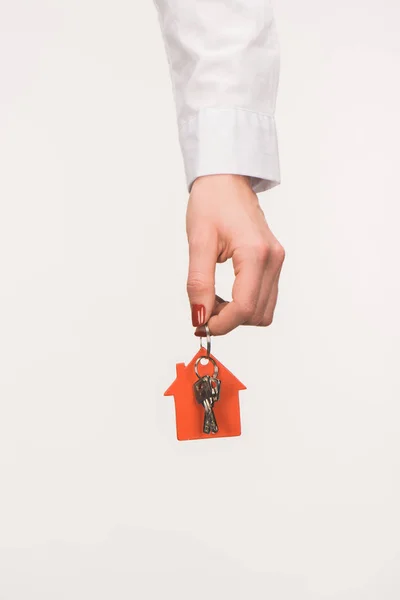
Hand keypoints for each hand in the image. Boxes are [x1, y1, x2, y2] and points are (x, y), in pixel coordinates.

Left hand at [186, 174, 284, 335]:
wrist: (226, 180)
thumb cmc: (211, 203)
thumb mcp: (198, 242)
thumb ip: (199, 283)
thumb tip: (199, 316)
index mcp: (255, 253)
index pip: (244, 307)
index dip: (221, 324)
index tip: (200, 324)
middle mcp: (273, 259)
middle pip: (256, 314)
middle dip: (228, 320)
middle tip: (202, 310)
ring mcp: (277, 261)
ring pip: (263, 311)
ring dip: (238, 315)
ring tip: (213, 300)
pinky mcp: (274, 262)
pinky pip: (264, 298)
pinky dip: (245, 305)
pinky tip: (225, 295)